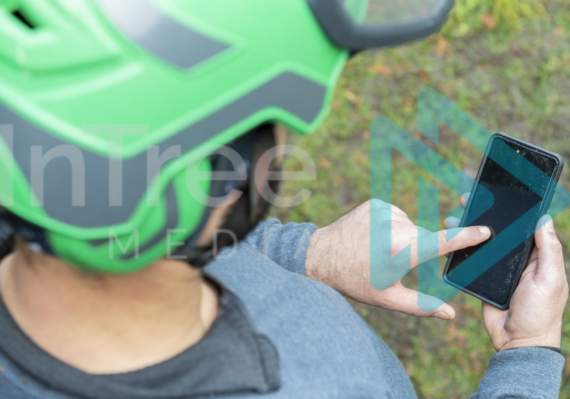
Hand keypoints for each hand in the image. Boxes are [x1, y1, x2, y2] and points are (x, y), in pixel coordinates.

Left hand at [306, 199, 490, 319]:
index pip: (441, 243)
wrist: (320, 256)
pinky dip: (393, 225)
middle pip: (425, 236)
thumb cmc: (354, 281)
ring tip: (379, 249)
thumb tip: (450, 314)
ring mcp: (383, 212)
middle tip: (394, 262)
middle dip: (419, 249)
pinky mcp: (375, 203)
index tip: (485, 231)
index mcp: (399, 253)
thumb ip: (421, 306)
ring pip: (411, 225)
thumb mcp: (387, 298)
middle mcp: (394, 228)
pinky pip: (397, 215)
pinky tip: (374, 236)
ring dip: (404, 237)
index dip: (465, 237)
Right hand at [446, 194, 568, 350]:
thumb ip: (549, 250)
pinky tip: (451, 237)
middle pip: (499, 230)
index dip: (512, 208)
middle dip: (484, 213)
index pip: (523, 225)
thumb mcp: (550, 279)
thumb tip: (544, 218)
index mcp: (536, 255)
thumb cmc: (541, 312)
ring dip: (469, 228)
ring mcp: (498, 268)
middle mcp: (516, 258)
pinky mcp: (482, 278)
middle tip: (469, 199)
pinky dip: (461, 248)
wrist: (517, 342)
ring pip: (481, 242)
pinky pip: (470, 259)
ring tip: (455, 216)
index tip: (498, 191)